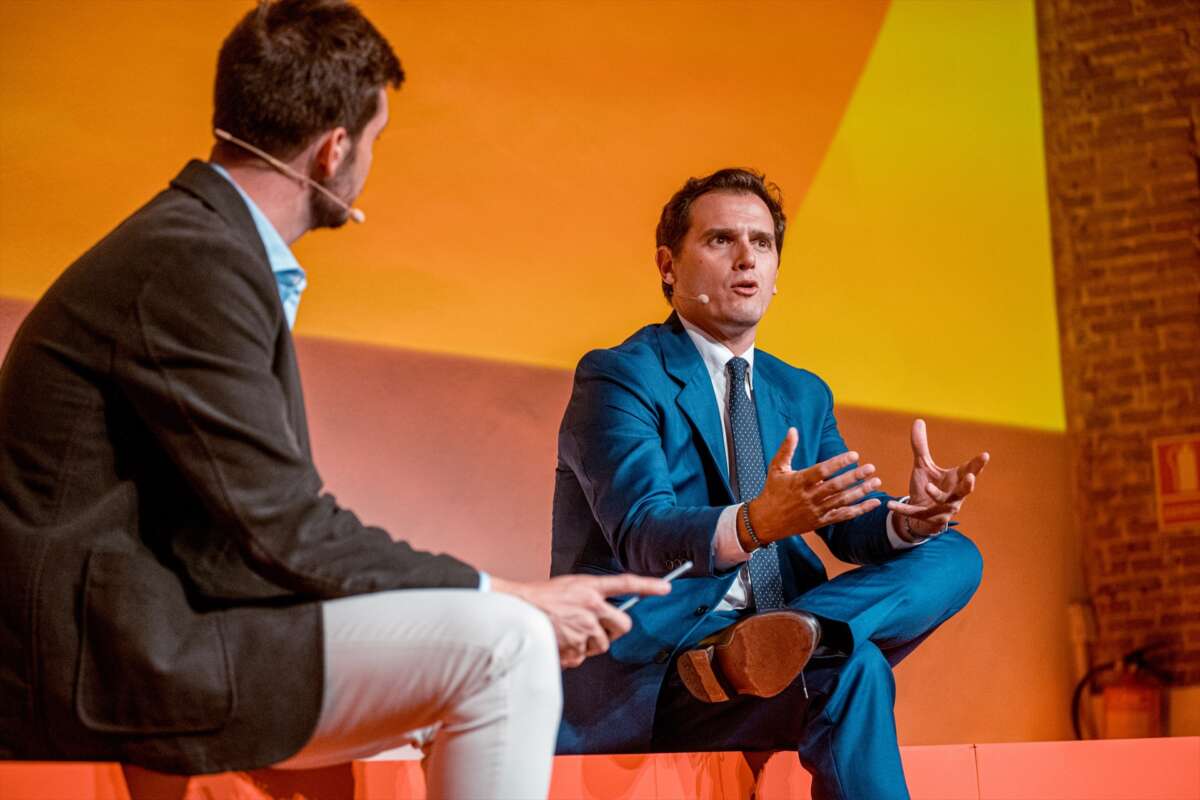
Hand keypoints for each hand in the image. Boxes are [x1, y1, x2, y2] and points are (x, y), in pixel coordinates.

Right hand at [491, 573, 669, 667]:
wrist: (514, 612)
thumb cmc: (539, 599)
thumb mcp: (567, 589)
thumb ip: (589, 600)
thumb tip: (604, 619)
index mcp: (589, 587)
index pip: (626, 583)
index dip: (648, 586)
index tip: (667, 587)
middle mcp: (591, 607)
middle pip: (623, 626)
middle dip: (615, 631)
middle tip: (599, 630)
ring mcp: (584, 628)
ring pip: (601, 645)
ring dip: (589, 644)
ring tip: (567, 633)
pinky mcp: (574, 646)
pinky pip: (582, 657)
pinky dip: (572, 655)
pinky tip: (558, 643)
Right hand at [743, 427, 882, 547]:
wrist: (766, 521)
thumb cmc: (772, 491)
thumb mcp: (776, 468)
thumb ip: (786, 449)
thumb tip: (793, 430)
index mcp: (799, 482)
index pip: (822, 471)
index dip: (839, 463)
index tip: (854, 455)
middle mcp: (809, 497)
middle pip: (835, 486)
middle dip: (854, 477)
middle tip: (870, 467)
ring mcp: (816, 511)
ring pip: (842, 501)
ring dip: (861, 491)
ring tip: (876, 481)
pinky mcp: (821, 521)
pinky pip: (844, 515)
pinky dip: (860, 510)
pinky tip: (874, 502)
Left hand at [887, 419, 988, 540]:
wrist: (919, 514)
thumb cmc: (928, 485)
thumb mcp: (923, 465)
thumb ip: (920, 446)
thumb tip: (918, 420)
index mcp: (955, 481)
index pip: (970, 471)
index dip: (978, 464)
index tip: (985, 455)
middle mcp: (953, 496)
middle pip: (965, 491)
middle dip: (968, 485)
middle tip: (970, 478)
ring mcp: (942, 509)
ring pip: (944, 504)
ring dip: (937, 495)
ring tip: (927, 487)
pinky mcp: (927, 518)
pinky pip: (916, 513)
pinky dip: (903, 509)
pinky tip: (890, 504)